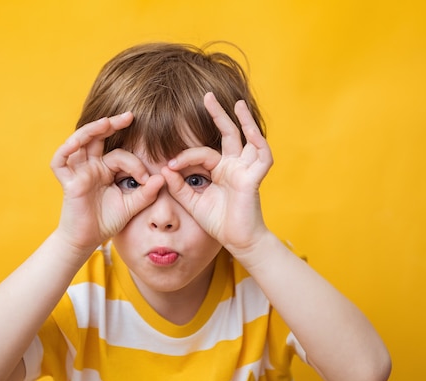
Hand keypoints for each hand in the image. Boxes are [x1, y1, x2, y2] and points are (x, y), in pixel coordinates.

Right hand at [51, 113, 163, 251]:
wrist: (87, 240)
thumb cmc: (106, 222)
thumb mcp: (131, 206)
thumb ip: (146, 193)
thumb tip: (162, 178)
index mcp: (105, 170)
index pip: (119, 155)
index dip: (135, 163)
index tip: (146, 178)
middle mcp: (90, 166)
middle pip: (97, 138)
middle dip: (112, 124)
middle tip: (130, 116)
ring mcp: (78, 172)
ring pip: (79, 142)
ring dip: (92, 130)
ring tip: (108, 122)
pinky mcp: (67, 181)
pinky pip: (60, 160)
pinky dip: (66, 149)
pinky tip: (77, 142)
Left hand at [162, 92, 272, 252]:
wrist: (238, 241)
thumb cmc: (218, 223)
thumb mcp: (192, 202)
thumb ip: (178, 186)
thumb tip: (164, 168)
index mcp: (221, 170)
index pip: (202, 153)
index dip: (184, 157)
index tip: (168, 165)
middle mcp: (234, 166)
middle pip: (228, 134)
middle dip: (218, 114)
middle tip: (207, 95)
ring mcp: (246, 170)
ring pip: (248, 139)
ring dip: (245, 121)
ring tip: (237, 103)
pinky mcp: (255, 178)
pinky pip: (261, 156)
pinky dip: (258, 142)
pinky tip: (252, 130)